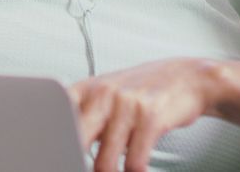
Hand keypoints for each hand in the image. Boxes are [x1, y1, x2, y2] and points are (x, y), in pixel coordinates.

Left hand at [69, 58, 219, 171]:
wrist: (187, 77)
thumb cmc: (143, 90)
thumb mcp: (108, 93)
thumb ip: (85, 116)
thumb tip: (63, 149)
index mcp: (88, 89)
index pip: (55, 117)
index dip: (52, 145)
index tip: (57, 159)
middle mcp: (104, 94)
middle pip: (74, 141)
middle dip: (74, 163)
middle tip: (78, 168)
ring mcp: (127, 105)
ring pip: (104, 162)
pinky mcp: (151, 118)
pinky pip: (135, 163)